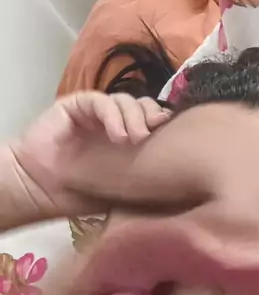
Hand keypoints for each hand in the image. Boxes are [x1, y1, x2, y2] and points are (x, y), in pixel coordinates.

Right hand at [8, 92, 170, 219]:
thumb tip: (181, 178)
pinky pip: (100, 101)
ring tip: (136, 138)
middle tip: (156, 133)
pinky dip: (112, 115)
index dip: (164, 125)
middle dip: (152, 116)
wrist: (42, 190)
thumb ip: (146, 178)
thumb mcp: (123, 188)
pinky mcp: (76, 105)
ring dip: (134, 116)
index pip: (153, 121)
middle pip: (143, 106)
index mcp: (129, 138)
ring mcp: (95, 111)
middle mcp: (115, 121)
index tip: (176, 137)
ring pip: (125, 101)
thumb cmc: (82, 193)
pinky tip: (118, 134)